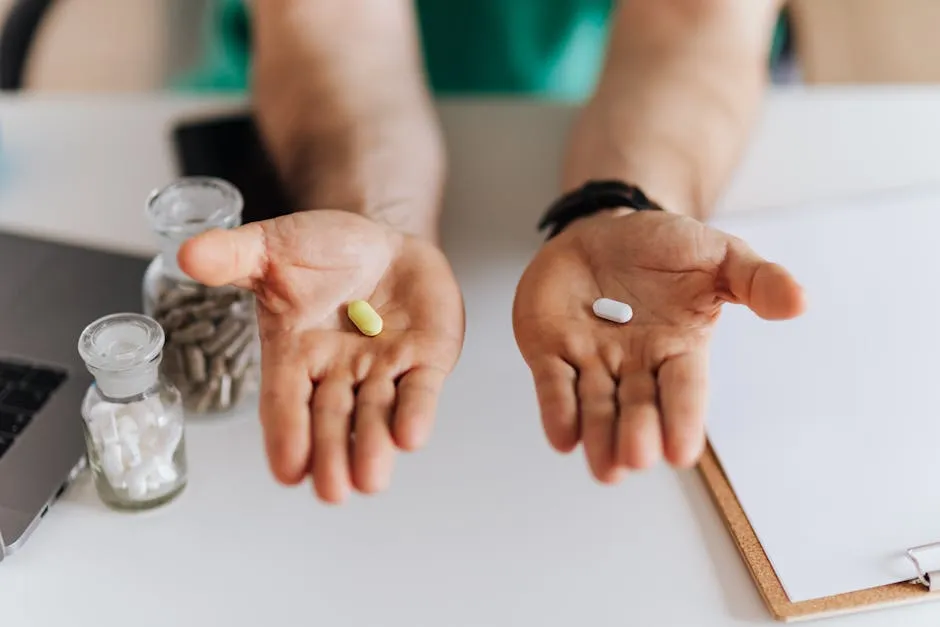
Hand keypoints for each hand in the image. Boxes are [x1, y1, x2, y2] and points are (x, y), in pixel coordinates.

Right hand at [177, 210, 463, 502]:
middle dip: (331, 455)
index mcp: (295, 354)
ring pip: (376, 414)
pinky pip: (420, 389)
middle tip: (331, 491)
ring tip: (370, 480)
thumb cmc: (322, 253)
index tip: (288, 471)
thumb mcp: (273, 248)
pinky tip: (411, 437)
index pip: (285, 400)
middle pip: (331, 419)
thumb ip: (235, 256)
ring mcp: (383, 368)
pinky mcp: (426, 359)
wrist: (382, 243)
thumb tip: (188, 254)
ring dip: (372, 446)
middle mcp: (338, 372)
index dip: (286, 434)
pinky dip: (416, 412)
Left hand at [512, 209, 803, 481]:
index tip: (682, 453)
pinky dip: (557, 410)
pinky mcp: (551, 352)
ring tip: (605, 468)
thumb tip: (800, 302)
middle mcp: (635, 366)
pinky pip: (554, 383)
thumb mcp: (718, 255)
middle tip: (637, 458)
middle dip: (637, 434)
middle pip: (637, 408)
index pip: (684, 391)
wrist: (605, 229)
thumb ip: (756, 280)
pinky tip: (562, 437)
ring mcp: (591, 360)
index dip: (683, 420)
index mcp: (679, 350)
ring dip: (598, 436)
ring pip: (595, 407)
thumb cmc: (665, 249)